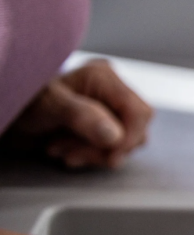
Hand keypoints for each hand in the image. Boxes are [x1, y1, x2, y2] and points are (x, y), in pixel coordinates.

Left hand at [1, 59, 152, 168]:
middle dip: (107, 148)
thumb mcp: (49, 106)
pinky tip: (66, 151)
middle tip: (75, 153)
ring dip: (95, 154)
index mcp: (104, 78)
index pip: (140, 112)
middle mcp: (110, 92)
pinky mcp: (100, 126)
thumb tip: (115, 135)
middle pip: (136, 130)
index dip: (129, 137)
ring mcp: (107, 110)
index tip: (109, 154)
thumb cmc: (21, 100)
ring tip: (64, 150)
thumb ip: (82, 117)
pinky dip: (90, 156)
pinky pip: (111, 149)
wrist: (7, 112)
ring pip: (125, 143)